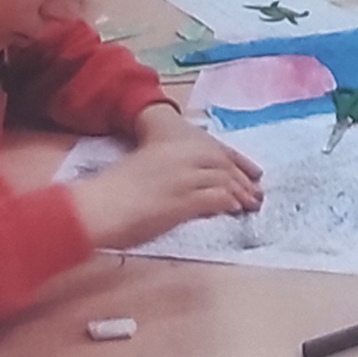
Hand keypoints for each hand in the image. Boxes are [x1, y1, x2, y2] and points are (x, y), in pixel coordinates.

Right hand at [69, 118, 262, 249]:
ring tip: (252, 205)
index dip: (238, 161)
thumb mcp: (145, 168)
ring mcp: (185, 177)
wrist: (100, 206)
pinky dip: (229, 204)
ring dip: (241, 194)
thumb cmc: (114, 191)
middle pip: (224, 165)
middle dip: (243, 179)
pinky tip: (235, 211)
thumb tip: (187, 185)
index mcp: (171, 145)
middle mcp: (182, 156)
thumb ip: (169, 170)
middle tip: (257, 192)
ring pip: (224, 182)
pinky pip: (216, 199)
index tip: (254, 171)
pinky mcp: (185, 199)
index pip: (216, 150)